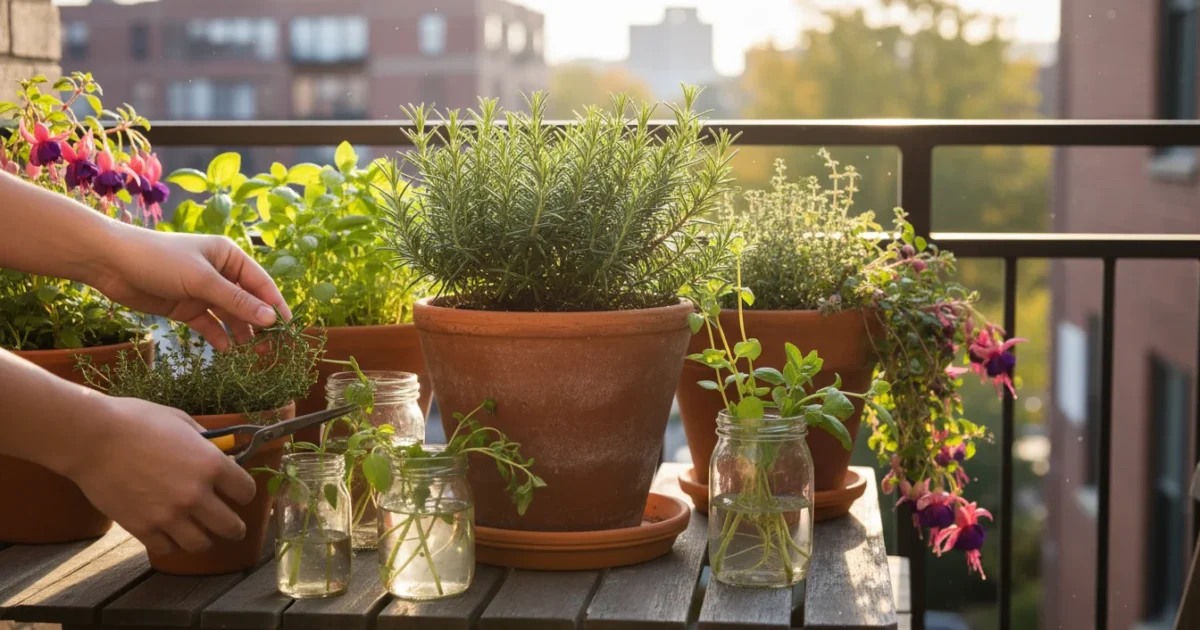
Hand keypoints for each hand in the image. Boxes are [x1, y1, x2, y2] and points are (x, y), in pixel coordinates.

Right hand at [65, 396, 256, 555]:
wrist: (91, 438)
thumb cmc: (136, 421)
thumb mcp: (180, 420)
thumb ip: (205, 440)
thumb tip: (220, 451)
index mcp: (211, 465)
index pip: (246, 492)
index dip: (244, 493)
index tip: (238, 494)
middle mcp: (195, 494)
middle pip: (231, 527)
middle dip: (234, 527)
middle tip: (230, 526)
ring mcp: (169, 515)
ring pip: (201, 544)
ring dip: (203, 538)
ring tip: (199, 532)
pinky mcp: (142, 528)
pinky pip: (166, 549)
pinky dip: (170, 544)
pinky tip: (167, 533)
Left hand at [90, 225, 290, 349]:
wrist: (111, 263)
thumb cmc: (159, 260)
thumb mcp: (202, 280)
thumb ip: (236, 301)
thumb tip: (271, 320)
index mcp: (229, 257)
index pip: (261, 284)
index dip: (276, 306)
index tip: (289, 330)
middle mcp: (220, 273)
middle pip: (248, 302)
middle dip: (260, 324)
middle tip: (272, 350)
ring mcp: (203, 291)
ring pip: (230, 315)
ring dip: (241, 333)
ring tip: (252, 356)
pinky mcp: (186, 306)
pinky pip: (209, 324)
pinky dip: (218, 337)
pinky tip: (227, 351)